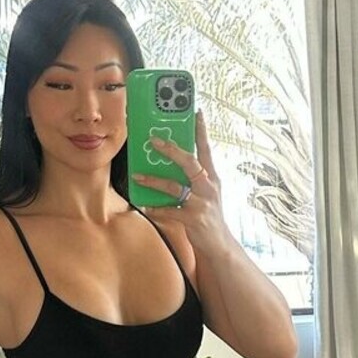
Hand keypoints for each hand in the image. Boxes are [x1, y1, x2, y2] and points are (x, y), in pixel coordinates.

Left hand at [131, 109, 227, 248]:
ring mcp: (201, 203)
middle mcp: (208, 187)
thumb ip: (192, 180)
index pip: (207, 150)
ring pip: (173, 186)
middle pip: (189, 162)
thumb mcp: (206, 195)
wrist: (219, 245)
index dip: (202, 131)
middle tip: (154, 141)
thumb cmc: (209, 217)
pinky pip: (168, 211)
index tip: (196, 112)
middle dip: (171, 150)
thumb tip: (169, 166)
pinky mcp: (193, 219)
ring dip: (153, 181)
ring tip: (138, 176)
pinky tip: (145, 206)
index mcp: (212, 178)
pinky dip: (155, 208)